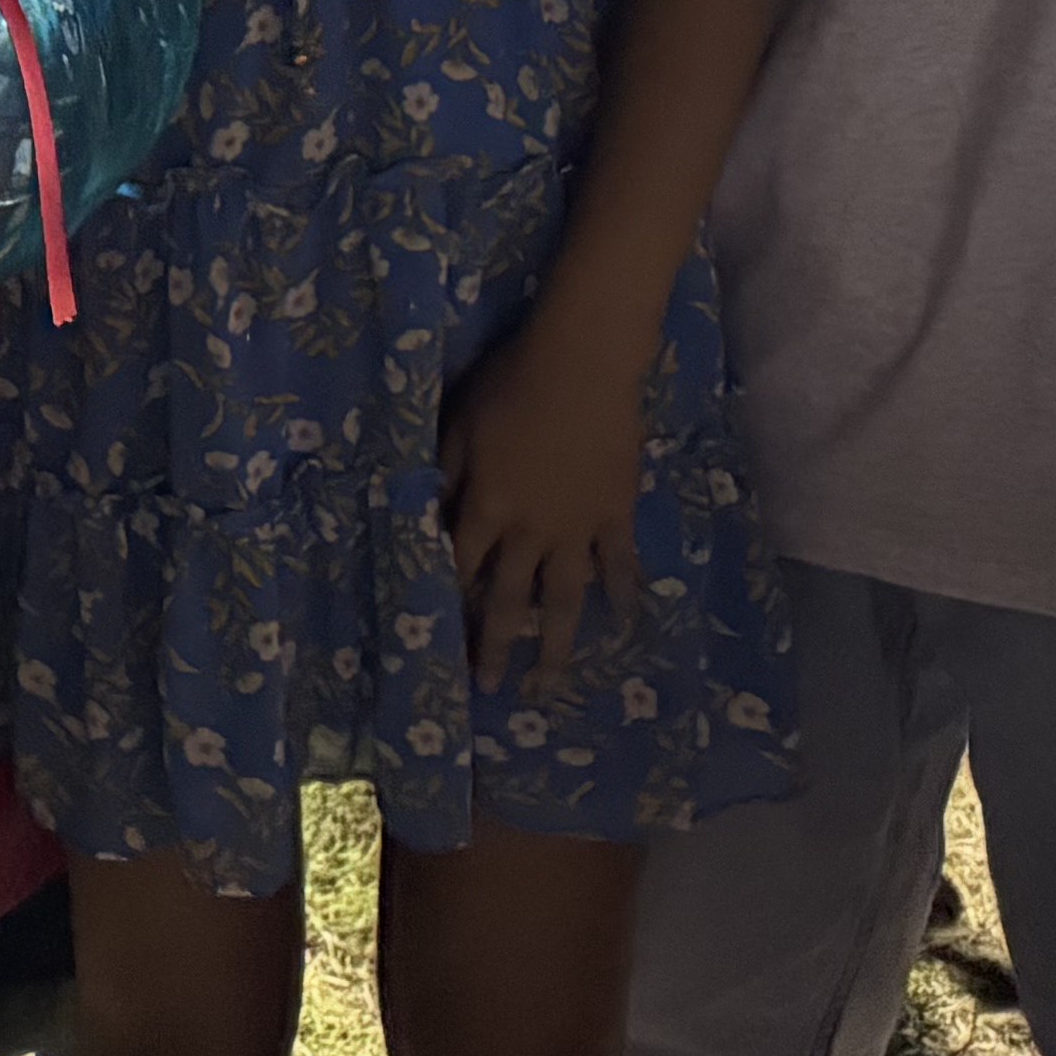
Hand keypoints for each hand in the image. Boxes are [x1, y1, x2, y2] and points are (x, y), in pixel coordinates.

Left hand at [438, 303, 645, 698]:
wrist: (581, 367)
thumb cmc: (511, 384)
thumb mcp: (461, 423)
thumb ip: (447, 471)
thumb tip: (431, 513)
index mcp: (486, 507)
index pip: (463, 565)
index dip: (453, 600)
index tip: (445, 638)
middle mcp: (529, 531)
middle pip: (509, 597)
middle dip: (496, 644)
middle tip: (491, 687)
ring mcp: (576, 529)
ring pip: (564, 599)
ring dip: (556, 645)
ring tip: (551, 684)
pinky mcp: (616, 515)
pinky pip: (618, 565)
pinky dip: (621, 594)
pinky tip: (623, 621)